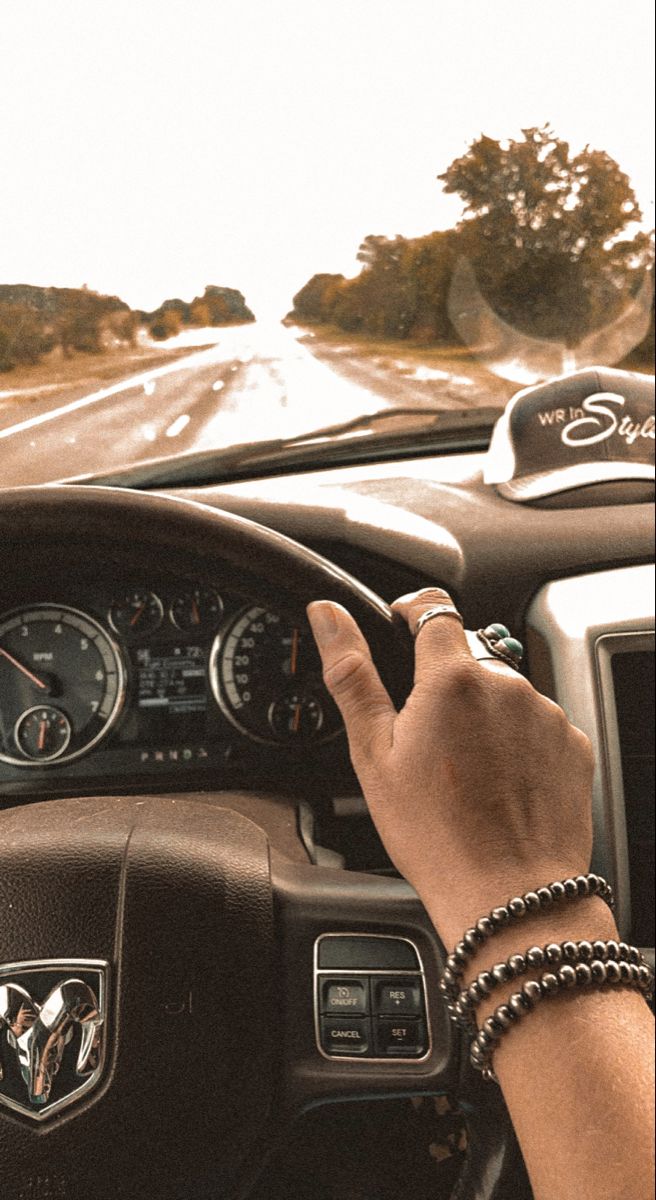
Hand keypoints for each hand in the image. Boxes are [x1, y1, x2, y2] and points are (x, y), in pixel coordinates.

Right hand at [307, 588, 595, 947]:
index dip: (413, 614)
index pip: (433, 610)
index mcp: (451, 679)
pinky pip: (538, 726)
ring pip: (504, 695)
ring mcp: (546, 714)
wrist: (510, 895)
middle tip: (427, 743)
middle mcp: (506, 685)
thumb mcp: (373, 755)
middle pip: (468, 661)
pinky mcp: (572, 744)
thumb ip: (351, 674)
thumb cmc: (436, 836)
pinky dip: (518, 744)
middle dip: (446, 688)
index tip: (403, 627)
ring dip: (484, 717)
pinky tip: (498, 785)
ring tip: (465, 774)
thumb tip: (327, 615)